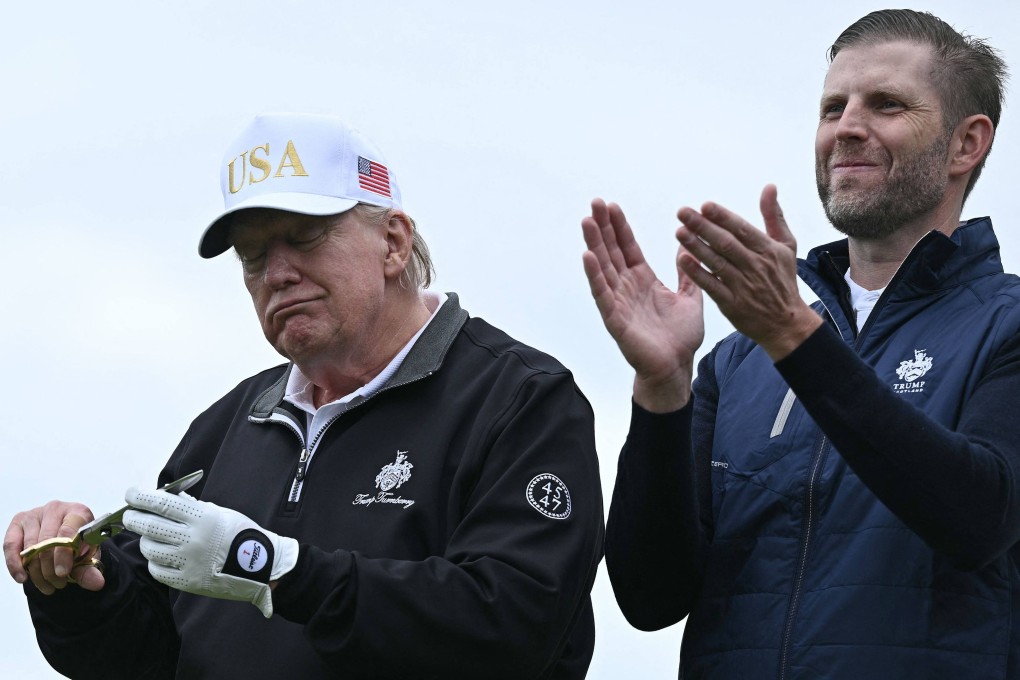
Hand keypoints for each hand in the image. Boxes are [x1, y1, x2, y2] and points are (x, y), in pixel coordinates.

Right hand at [4, 502, 104, 593]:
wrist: (66, 536)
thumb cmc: (78, 543)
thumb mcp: (88, 556)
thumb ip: (90, 569)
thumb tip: (97, 583)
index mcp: (78, 511)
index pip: (67, 532)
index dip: (63, 555)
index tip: (62, 573)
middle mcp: (55, 508)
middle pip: (46, 541)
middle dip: (50, 569)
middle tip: (58, 584)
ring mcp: (34, 514)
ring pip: (30, 546)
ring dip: (36, 572)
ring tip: (48, 585)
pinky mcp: (18, 522)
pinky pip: (11, 545)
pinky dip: (15, 564)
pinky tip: (23, 578)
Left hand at [123, 488, 298, 617]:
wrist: (259, 565)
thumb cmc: (238, 533)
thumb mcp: (218, 512)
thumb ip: (191, 507)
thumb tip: (164, 499)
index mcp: (202, 517)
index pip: (162, 503)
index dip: (140, 497)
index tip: (131, 493)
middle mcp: (192, 538)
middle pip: (149, 526)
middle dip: (133, 518)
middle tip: (130, 515)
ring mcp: (188, 561)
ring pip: (149, 548)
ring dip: (145, 540)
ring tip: (151, 538)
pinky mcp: (187, 581)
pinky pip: (158, 570)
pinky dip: (155, 561)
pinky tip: (162, 556)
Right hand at [582, 198, 704, 411]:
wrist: (676, 367)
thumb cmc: (681, 337)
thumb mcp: (690, 298)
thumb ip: (687, 274)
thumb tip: (689, 248)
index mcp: (644, 280)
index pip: (627, 247)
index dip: (619, 226)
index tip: (611, 205)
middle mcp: (627, 288)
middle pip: (611, 251)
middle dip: (603, 227)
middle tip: (594, 202)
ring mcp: (619, 302)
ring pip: (603, 268)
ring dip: (594, 244)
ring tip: (587, 221)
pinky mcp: (615, 319)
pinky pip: (603, 294)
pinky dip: (595, 275)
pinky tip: (588, 256)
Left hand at [675, 185, 820, 359]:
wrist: (786, 323)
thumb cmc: (783, 280)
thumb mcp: (786, 246)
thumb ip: (774, 216)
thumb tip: (769, 187)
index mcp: (768, 250)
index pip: (742, 229)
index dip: (722, 217)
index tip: (704, 205)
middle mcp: (756, 266)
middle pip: (726, 243)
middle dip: (703, 226)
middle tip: (682, 212)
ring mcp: (744, 286)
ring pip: (717, 263)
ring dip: (696, 246)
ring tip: (679, 231)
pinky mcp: (733, 305)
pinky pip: (712, 286)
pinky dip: (698, 273)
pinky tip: (682, 259)